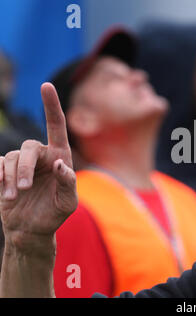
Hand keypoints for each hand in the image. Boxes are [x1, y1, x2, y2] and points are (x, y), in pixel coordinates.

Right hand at [0, 83, 77, 253]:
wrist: (32, 229)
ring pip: (12, 157)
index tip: (46, 85)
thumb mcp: (68, 202)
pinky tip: (3, 188)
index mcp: (60, 157)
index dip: (51, 105)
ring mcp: (22, 163)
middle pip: (29, 147)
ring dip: (13, 178)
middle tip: (25, 190)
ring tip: (14, 197)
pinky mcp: (5, 172)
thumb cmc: (54, 214)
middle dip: (25, 168)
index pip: (56, 126)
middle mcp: (42, 156)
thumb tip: (59, 162)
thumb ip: (68, 183)